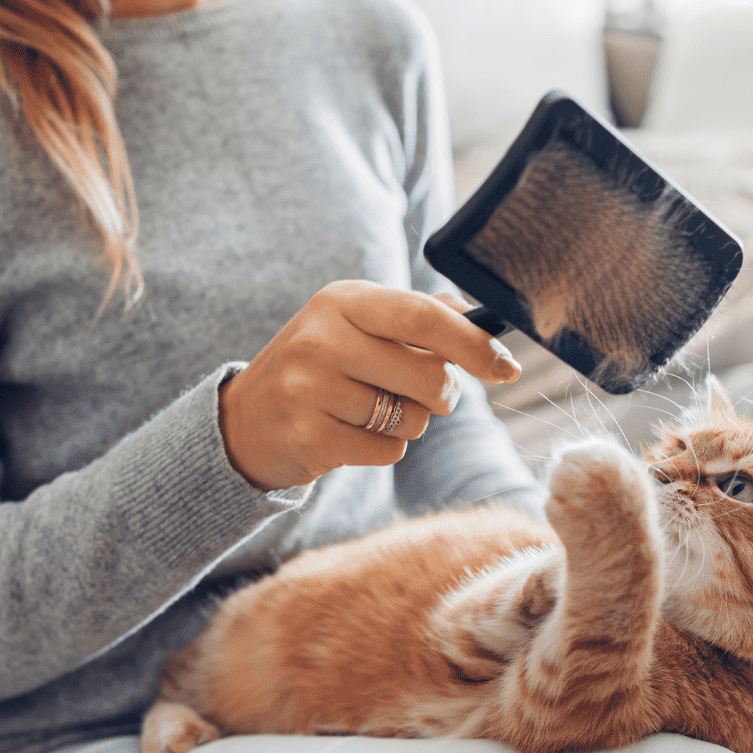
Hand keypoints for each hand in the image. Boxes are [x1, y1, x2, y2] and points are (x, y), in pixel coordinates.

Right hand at [219, 281, 520, 490]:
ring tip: (369, 412)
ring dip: (407, 424)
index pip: (424, 317)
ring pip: (411, 419)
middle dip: (441, 395)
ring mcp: (310, 388)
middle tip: (421, 395)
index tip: (507, 367)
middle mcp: (322, 338)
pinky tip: (349, 435)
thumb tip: (480, 317)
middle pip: (429, 377)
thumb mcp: (356, 326)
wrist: (245, 421)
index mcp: (343, 301)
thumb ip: (417, 316)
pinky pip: (387, 451)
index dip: (474, 345)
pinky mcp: (309, 436)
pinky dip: (382, 449)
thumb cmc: (319, 369)